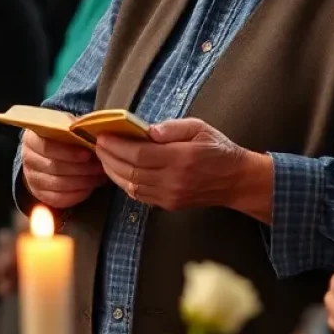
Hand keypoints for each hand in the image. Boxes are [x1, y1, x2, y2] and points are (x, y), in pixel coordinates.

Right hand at [20, 129, 106, 209]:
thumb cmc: (61, 138)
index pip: (47, 147)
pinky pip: (58, 199)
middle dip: (80, 169)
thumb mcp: (65, 127)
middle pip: (53, 167)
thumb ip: (74, 130)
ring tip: (98, 177)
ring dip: (82, 182)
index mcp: (31, 139)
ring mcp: (31, 178)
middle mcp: (28, 159)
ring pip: (57, 184)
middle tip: (99, 167)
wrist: (49, 153)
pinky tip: (90, 188)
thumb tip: (93, 135)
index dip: (68, 152)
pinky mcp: (39, 194)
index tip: (87, 154)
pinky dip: (77, 195)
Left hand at [96, 118, 257, 212]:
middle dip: (108, 157)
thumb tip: (148, 130)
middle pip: (130, 171)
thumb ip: (173, 128)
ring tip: (102, 157)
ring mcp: (170, 195)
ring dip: (112, 171)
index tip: (102, 136)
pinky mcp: (169, 204)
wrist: (236, 180)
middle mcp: (174, 180)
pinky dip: (124, 183)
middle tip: (96, 145)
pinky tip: (117, 171)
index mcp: (181, 158)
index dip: (117, 146)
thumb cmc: (217, 149)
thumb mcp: (199, 128)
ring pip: (131, 186)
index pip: (139, 154)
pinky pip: (139, 195)